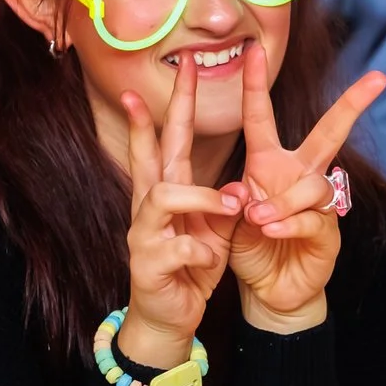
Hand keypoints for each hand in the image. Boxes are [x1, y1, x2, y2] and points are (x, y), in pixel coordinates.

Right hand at [119, 55, 241, 366]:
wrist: (169, 317)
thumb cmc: (189, 267)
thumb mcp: (213, 231)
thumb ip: (221, 205)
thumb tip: (240, 186)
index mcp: (167, 193)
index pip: (167, 141)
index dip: (174, 106)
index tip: (182, 68)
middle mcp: (148, 206)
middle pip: (155, 151)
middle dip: (168, 110)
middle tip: (184, 70)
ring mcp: (144, 233)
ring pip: (164, 196)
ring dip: (201, 197)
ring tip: (229, 208)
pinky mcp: (149, 263)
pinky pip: (179, 246)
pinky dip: (200, 251)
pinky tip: (206, 260)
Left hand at [224, 45, 385, 331]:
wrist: (267, 291)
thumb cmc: (249, 247)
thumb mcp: (228, 217)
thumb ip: (232, 197)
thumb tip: (242, 189)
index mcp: (268, 164)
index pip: (261, 117)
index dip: (255, 85)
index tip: (253, 50)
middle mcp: (299, 176)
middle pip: (329, 133)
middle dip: (352, 105)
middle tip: (377, 79)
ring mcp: (319, 204)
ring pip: (313, 185)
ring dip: (285, 200)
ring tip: (259, 220)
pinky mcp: (327, 232)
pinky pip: (314, 218)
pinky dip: (289, 224)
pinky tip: (271, 232)